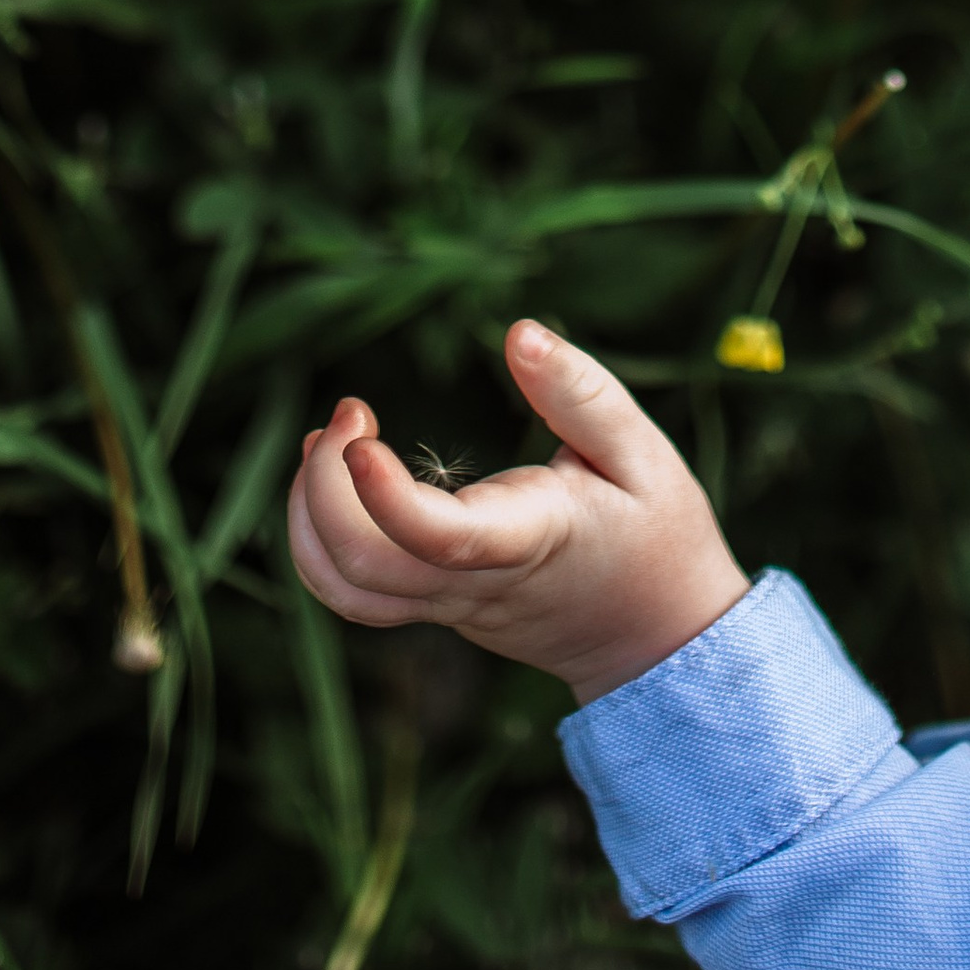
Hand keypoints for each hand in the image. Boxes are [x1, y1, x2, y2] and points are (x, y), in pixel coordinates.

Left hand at [287, 320, 748, 702]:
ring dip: (311, 517)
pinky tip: (337, 474)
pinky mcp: (437, 608)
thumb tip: (518, 332)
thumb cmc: (657, 534)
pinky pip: (359, 591)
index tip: (359, 436)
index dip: (385, 497)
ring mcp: (450, 607)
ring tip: (324, 440)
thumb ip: (581, 393)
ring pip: (348, 590)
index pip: (440, 540)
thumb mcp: (642, 452)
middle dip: (326, 490)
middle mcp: (475, 585)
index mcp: (529, 543)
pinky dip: (324, 537)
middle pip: (365, 570)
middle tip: (350, 411)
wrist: (658, 638)